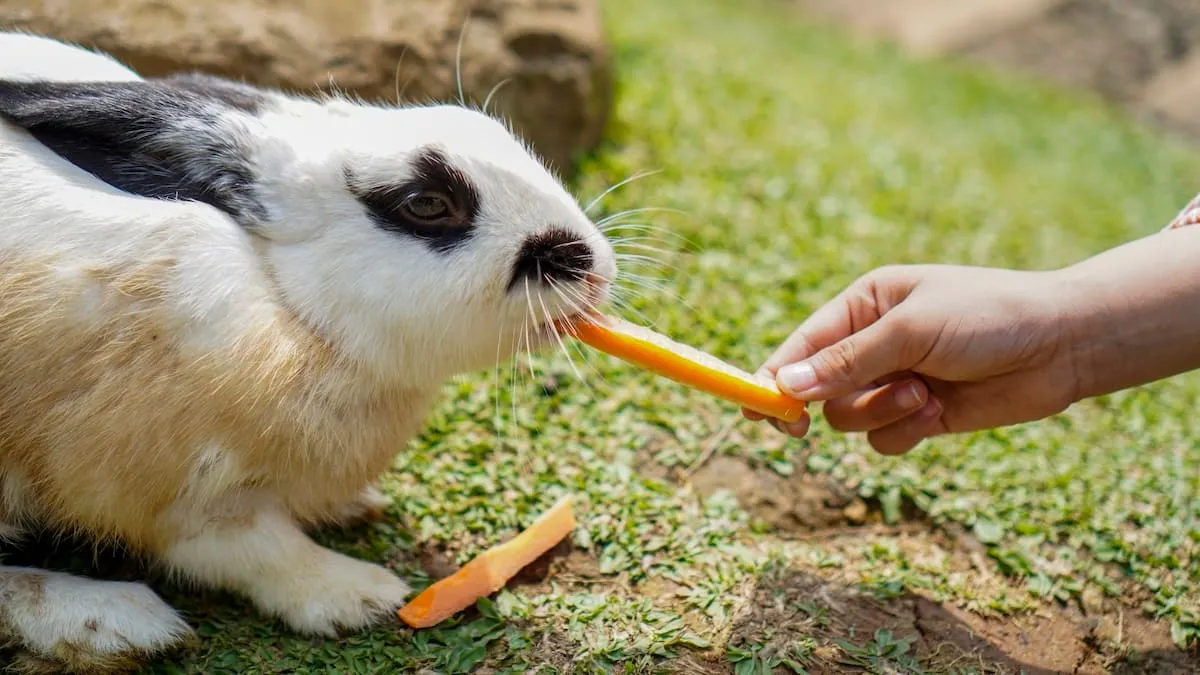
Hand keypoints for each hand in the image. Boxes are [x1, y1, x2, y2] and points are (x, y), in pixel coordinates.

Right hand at [743, 264, 1082, 454]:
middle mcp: (873, 343)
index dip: (774, 377)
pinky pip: (884, 439)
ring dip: (879, 413)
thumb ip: (847, 362)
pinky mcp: (920, 413)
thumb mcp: (910, 331)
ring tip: (922, 395)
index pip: (802, 346)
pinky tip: (938, 410)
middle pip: (817, 389)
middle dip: (832, 401)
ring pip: (849, 418)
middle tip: (802, 427)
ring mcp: (896, 380)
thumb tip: (785, 388)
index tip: (757, 409)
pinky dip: (904, 430)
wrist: (1062, 344)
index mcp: (863, 305)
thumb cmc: (987, 315)